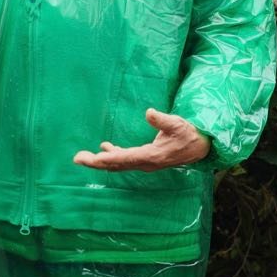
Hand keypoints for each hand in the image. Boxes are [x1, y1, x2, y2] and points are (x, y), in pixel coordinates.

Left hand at [73, 108, 210, 171]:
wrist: (199, 148)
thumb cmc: (188, 134)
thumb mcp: (177, 124)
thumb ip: (162, 119)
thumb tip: (149, 112)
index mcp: (151, 156)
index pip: (125, 158)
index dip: (108, 158)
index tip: (93, 158)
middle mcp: (145, 163)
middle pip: (116, 164)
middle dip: (96, 162)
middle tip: (77, 159)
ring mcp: (144, 163)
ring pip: (118, 163)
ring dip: (100, 161)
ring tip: (82, 157)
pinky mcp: (145, 159)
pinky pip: (124, 160)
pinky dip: (111, 156)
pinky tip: (103, 149)